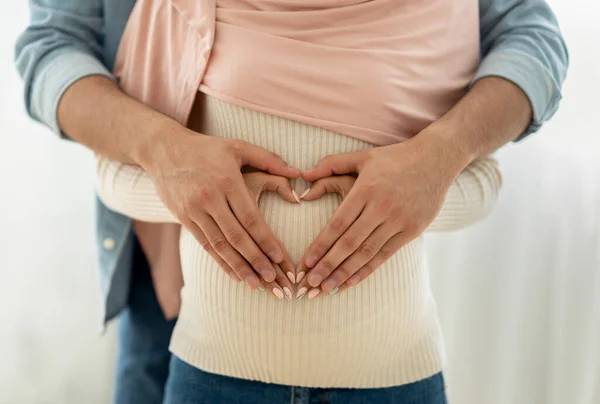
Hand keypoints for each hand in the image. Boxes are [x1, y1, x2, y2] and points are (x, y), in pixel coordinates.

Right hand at [141, 127, 300, 289]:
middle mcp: (211, 199)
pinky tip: (234, 274)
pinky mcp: (184, 218)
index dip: (265, 240)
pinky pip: (205, 245)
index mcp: (228, 182)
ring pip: (220, 245)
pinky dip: (221, 261)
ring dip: (239, 267)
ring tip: (256, 284)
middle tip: (273, 279)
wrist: (164, 150)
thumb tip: (297, 173)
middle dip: (256, 260)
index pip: (250, 218)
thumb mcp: (238, 147)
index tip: (280, 258)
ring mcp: (195, 210)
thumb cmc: (207, 149)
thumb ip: (268, 160)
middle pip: (236, 236)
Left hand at [296, 132, 469, 296]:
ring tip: (327, 289)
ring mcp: (398, 220)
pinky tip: (352, 281)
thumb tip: (304, 174)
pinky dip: (367, 270)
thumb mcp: (362, 156)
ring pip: (366, 253)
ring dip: (344, 273)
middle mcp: (381, 207)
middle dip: (328, 265)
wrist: (436, 159)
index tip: (306, 262)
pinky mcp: (412, 230)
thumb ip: (331, 164)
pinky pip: (385, 255)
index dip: (321, 245)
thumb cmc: (395, 157)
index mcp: (365, 189)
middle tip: (309, 284)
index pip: (338, 224)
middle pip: (349, 243)